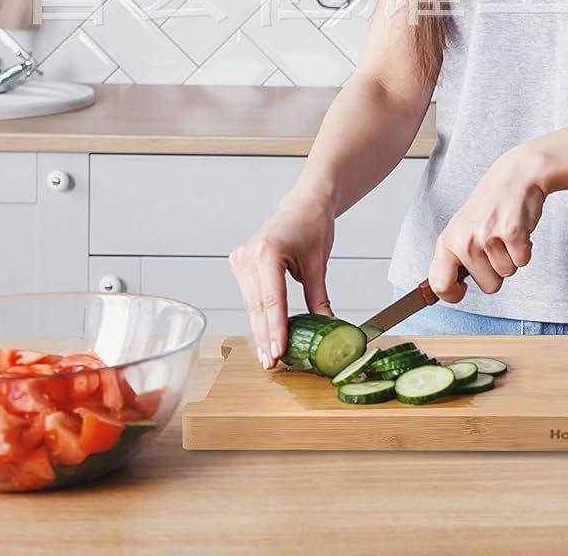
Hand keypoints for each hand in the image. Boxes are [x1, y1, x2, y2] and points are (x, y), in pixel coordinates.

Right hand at [229, 187, 335, 369]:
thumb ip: (319, 297)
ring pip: (252, 305)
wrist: (304, 203)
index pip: (272, 301)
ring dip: (260, 330)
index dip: (276, 330)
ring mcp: (241, 259)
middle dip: (266, 337)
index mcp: (267, 252)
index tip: (279, 353)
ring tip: (268, 356)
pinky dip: (259, 315)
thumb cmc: (314, 225)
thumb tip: (327, 326)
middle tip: (272, 364)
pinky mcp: (240, 263)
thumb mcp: (318, 263)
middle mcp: (248, 256)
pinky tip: (264, 335)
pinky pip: (250, 296)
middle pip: (259, 306)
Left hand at [429, 144, 546, 302]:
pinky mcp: (512, 233)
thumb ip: (455, 256)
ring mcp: (488, 237)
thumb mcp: (462, 227)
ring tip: (506, 233)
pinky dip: (525, 250)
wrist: (517, 174)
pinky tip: (519, 230)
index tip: (462, 289)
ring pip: (506, 274)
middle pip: (488, 286)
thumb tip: (447, 290)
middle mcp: (465, 241)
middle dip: (497, 271)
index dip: (452, 295)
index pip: (439, 284)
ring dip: (511, 257)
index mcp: (448, 240)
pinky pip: (523, 262)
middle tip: (495, 245)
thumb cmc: (490, 204)